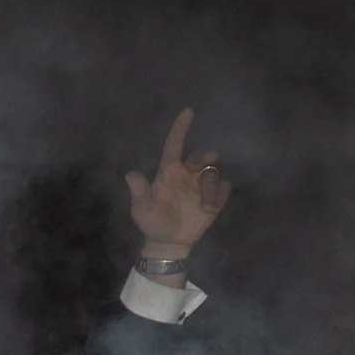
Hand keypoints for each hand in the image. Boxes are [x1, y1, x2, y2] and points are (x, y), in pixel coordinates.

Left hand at [124, 108, 230, 258]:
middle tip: (211, 159)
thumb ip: (139, 192)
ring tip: (205, 208)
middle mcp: (186, 175)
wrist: (169, 243)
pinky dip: (221, 195)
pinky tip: (212, 208)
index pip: (174, 145)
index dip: (180, 128)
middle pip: (200, 157)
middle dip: (205, 157)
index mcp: (169, 172)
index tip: (188, 111)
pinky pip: (224, 189)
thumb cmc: (153, 223)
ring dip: (211, 189)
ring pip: (213, 174)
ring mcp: (200, 187)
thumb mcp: (142, 209)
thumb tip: (130, 174)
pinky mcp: (213, 200)